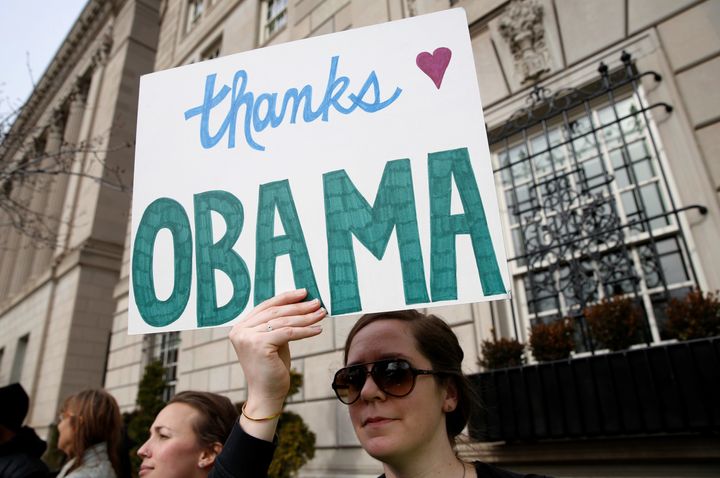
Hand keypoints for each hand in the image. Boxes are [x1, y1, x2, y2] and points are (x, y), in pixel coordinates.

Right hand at [229, 289, 324, 439]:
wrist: (266, 395)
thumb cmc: (272, 369)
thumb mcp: (273, 341)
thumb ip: (278, 324)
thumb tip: (299, 305)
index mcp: (240, 327)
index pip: (266, 306)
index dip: (286, 298)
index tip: (304, 293)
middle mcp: (240, 330)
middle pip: (276, 312)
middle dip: (299, 306)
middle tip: (318, 302)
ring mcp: (247, 337)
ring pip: (283, 321)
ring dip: (306, 317)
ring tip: (321, 314)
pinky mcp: (258, 345)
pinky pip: (288, 333)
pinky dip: (305, 330)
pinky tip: (317, 330)